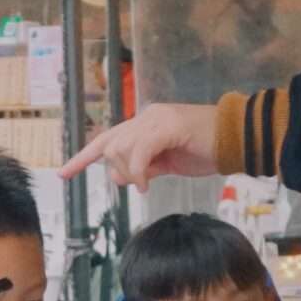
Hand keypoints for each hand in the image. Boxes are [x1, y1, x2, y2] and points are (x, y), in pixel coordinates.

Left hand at [61, 103, 219, 187]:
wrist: (237, 139)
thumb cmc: (207, 150)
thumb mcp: (168, 163)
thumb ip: (144, 166)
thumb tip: (121, 176)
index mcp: (144, 124)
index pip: (106, 139)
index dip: (83, 157)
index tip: (63, 173)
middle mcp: (146, 116)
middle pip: (109, 146)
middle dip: (117, 170)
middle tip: (141, 182)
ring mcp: (156, 119)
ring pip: (120, 148)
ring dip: (128, 172)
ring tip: (147, 182)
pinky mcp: (167, 126)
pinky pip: (139, 151)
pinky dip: (138, 170)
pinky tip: (147, 183)